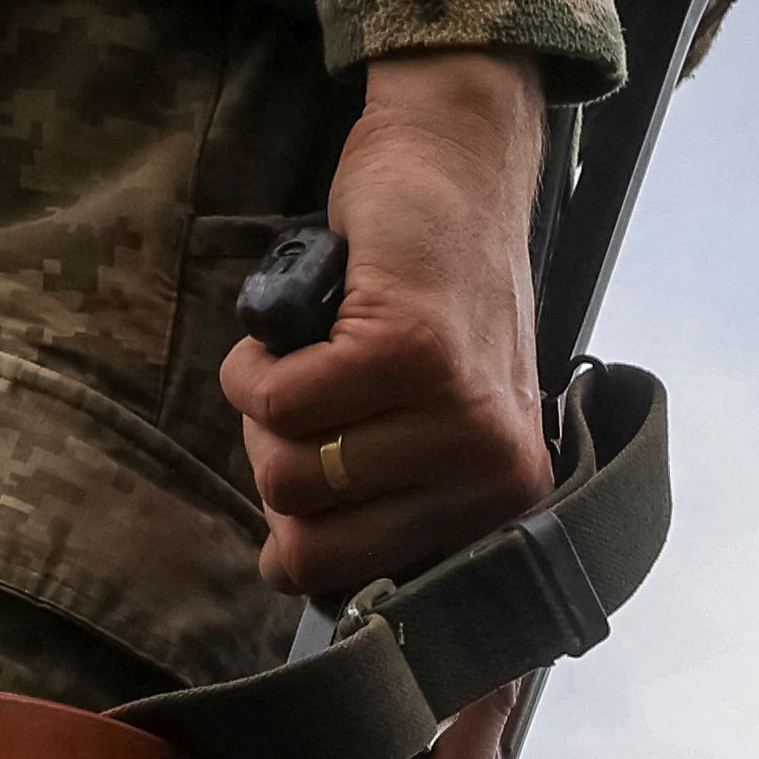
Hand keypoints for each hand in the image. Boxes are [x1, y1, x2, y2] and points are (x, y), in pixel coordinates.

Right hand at [225, 51, 554, 598]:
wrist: (455, 172)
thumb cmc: (426, 306)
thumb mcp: (423, 430)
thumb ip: (371, 509)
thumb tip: (283, 574)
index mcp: (499, 511)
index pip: (353, 585)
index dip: (302, 538)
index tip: (310, 492)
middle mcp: (494, 476)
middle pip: (309, 537)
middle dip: (278, 465)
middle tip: (317, 396)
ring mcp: (458, 414)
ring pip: (286, 469)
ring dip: (265, 407)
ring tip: (312, 357)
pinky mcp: (411, 351)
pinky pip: (278, 403)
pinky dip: (258, 364)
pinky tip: (296, 330)